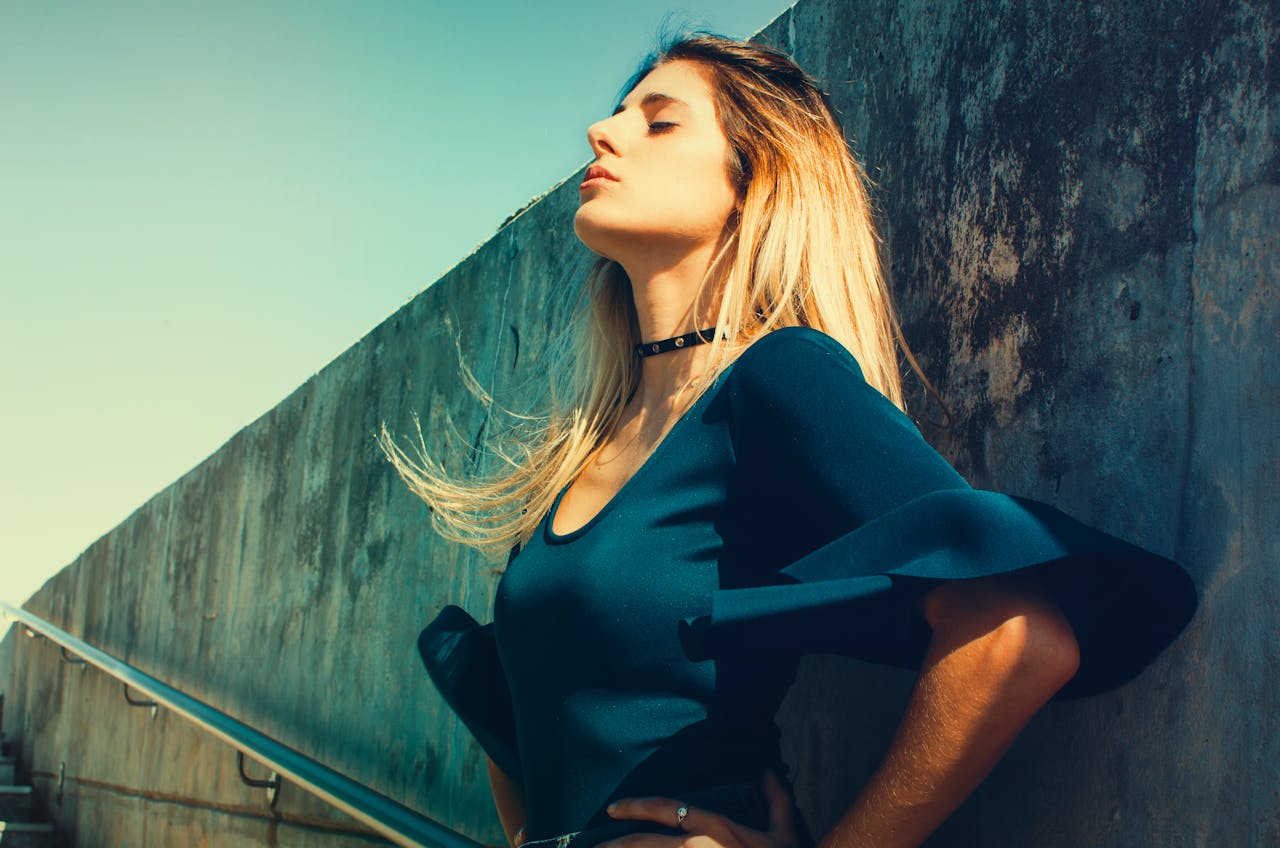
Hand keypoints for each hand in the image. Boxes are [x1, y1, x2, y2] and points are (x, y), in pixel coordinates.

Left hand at [600, 770, 798, 847]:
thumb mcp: (784, 829)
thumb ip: (776, 798)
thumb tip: (768, 771)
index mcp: (717, 827)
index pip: (667, 809)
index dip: (636, 806)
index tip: (613, 809)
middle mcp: (698, 846)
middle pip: (643, 842)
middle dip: (614, 845)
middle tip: (594, 847)